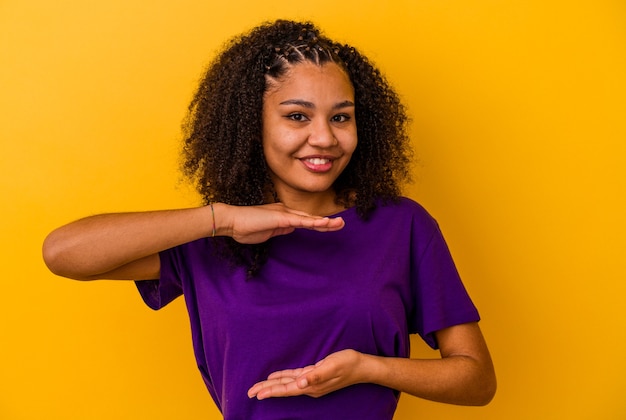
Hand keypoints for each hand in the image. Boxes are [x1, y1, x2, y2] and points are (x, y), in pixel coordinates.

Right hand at [221, 203, 344, 243]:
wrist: (231, 222)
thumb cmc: (245, 228)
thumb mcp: (267, 233)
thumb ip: (280, 230)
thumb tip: (291, 229)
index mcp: (282, 216)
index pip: (304, 221)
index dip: (318, 223)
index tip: (330, 226)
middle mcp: (285, 212)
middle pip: (310, 218)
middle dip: (327, 222)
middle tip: (341, 223)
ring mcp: (284, 214)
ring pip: (309, 219)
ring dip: (325, 222)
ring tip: (339, 223)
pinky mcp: (281, 217)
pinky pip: (301, 221)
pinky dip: (314, 222)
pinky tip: (325, 223)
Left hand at [247, 349, 364, 399]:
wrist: (362, 367)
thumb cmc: (348, 364)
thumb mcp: (332, 366)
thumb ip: (316, 376)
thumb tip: (300, 384)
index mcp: (312, 385)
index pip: (287, 389)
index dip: (271, 391)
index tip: (257, 394)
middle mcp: (310, 386)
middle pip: (284, 389)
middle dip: (266, 390)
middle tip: (249, 393)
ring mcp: (312, 382)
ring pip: (287, 384)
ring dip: (272, 385)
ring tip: (258, 388)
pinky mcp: (314, 375)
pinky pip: (295, 377)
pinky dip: (283, 377)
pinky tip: (275, 377)